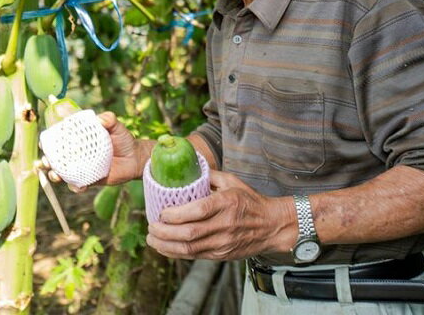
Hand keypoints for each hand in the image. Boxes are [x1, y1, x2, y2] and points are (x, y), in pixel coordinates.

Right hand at [44, 111, 148, 191]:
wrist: (135, 158)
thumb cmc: (123, 139)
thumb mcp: (116, 126)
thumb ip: (109, 119)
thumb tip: (100, 119)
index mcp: (79, 140)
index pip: (59, 140)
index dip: (49, 141)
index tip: (44, 142)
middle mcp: (77, 154)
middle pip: (56, 158)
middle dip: (47, 160)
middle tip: (46, 161)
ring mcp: (81, 168)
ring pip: (62, 173)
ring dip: (55, 175)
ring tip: (56, 175)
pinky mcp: (89, 180)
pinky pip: (78, 185)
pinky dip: (75, 187)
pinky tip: (78, 187)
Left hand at [146, 170, 293, 260]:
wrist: (272, 226)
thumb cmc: (249, 200)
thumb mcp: (232, 181)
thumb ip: (209, 175)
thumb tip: (186, 167)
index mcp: (226, 203)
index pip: (197, 211)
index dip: (175, 214)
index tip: (161, 211)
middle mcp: (224, 225)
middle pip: (189, 234)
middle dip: (165, 232)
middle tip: (151, 225)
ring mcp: (223, 243)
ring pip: (190, 249)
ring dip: (166, 245)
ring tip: (152, 238)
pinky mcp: (221, 255)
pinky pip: (195, 256)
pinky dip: (176, 253)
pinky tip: (164, 247)